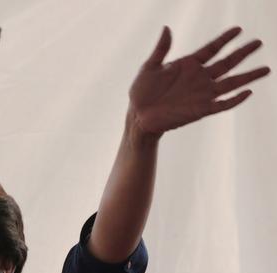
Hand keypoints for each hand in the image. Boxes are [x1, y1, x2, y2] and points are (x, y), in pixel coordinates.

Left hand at [129, 26, 269, 135]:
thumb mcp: (149, 67)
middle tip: (259, 42)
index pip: (212, 49)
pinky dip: (235, 99)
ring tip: (266, 69)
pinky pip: (223, 104)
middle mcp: (199, 78)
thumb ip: (161, 49)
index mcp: (188, 65)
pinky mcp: (201, 110)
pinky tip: (248, 92)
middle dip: (243, 53)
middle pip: (227, 63)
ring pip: (231, 83)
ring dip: (248, 77)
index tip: (238, 29)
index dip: (225, 39)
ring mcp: (202, 94)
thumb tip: (166, 28)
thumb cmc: (141, 92)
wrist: (138, 116)